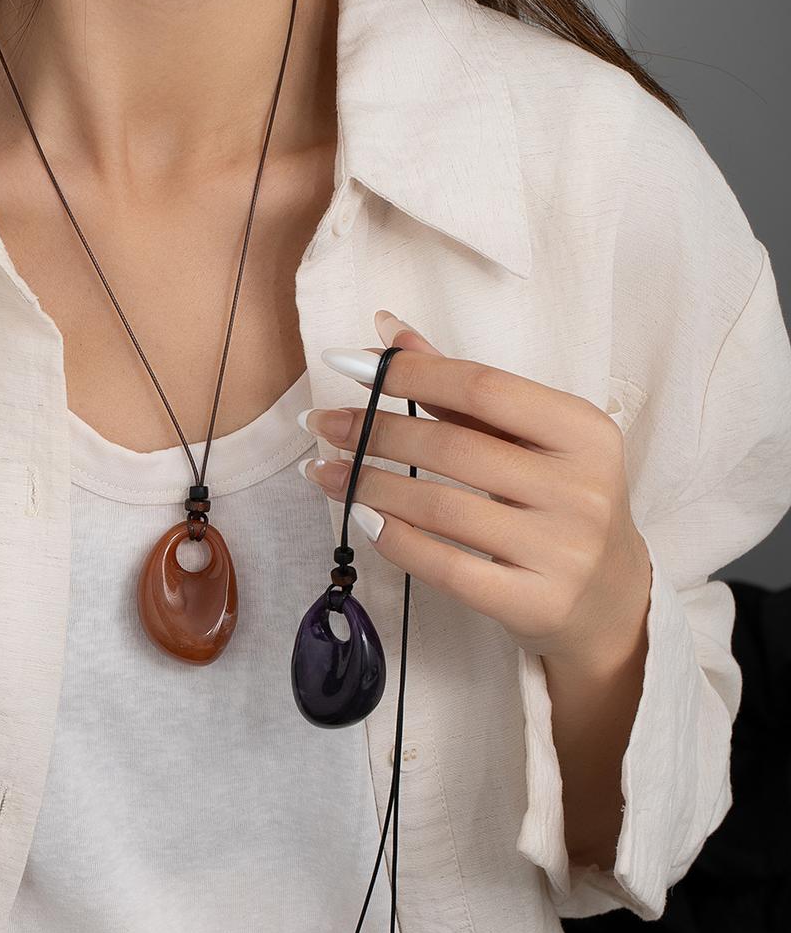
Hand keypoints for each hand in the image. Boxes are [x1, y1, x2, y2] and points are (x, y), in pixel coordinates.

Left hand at [299, 310, 651, 671]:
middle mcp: (580, 488)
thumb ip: (462, 387)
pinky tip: (359, 518)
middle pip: (453, 448)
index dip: (409, 373)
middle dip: (374, 430)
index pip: (483, 387)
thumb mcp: (530, 440)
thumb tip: (387, 330)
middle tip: (320, 422)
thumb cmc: (559, 501)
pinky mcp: (534, 603)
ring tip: (323, 471)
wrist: (612, 598)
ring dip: (367, 485)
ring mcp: (561, 551)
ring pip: (440, 508)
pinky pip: (444, 567)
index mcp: (584, 431)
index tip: (349, 365)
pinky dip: (393, 539)